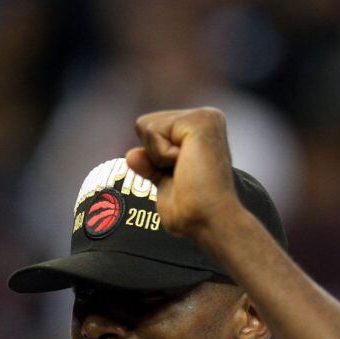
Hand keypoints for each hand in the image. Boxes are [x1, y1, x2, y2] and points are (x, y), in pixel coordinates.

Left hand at [126, 107, 242, 240]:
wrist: (207, 221)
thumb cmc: (191, 212)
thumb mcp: (165, 183)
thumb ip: (151, 166)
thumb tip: (132, 155)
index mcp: (200, 130)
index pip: (151, 131)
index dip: (154, 160)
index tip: (182, 177)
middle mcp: (206, 117)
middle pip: (144, 124)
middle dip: (153, 157)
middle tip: (184, 175)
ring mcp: (204, 116)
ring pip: (146, 126)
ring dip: (157, 158)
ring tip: (187, 171)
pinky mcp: (199, 121)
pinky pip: (153, 132)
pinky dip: (160, 156)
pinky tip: (186, 165)